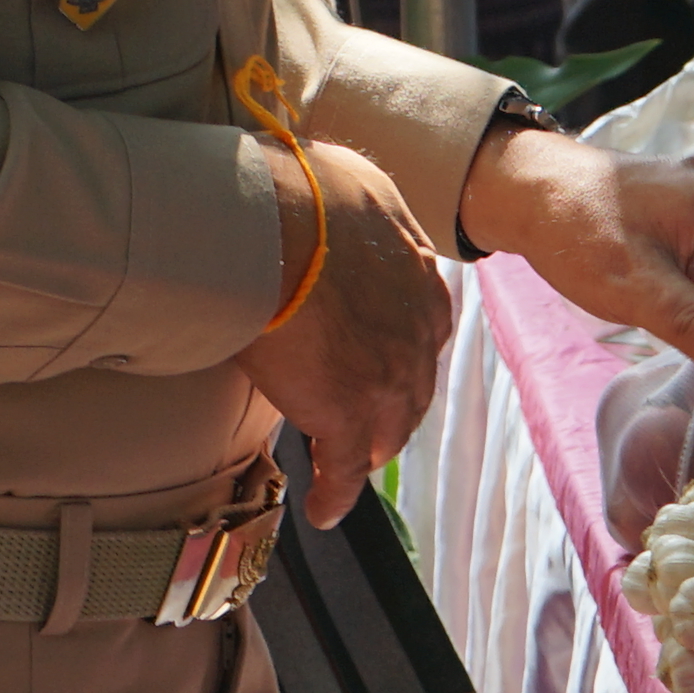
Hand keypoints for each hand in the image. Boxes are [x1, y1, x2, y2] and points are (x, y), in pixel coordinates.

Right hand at [231, 139, 455, 526]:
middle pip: (410, 390)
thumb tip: (342, 198)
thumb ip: (364, 208)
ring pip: (384, 433)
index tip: (380, 357)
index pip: (423, 329)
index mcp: (421, 283)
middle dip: (391, 408)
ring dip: (366, 450)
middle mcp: (415, 337)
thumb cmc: (302, 190)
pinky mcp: (344, 417)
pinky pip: (342, 470)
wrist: (271, 224)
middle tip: (363, 418)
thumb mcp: (356, 182)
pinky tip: (324, 510)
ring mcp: (385, 383)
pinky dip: (336, 494)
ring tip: (345, 462)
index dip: (400, 349)